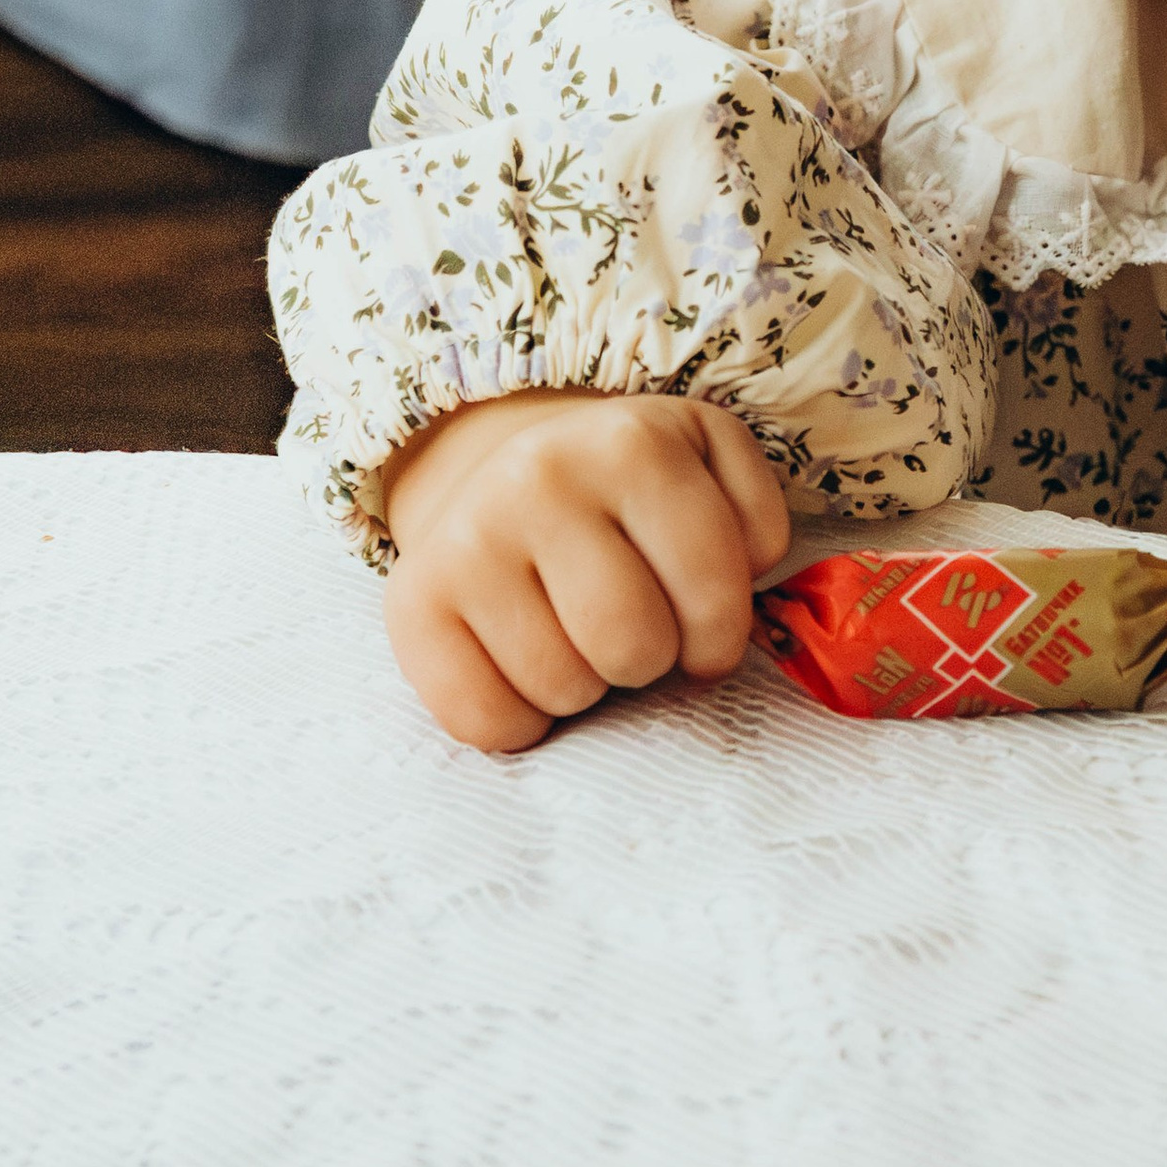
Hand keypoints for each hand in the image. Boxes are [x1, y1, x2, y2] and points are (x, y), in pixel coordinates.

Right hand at [379, 390, 791, 752]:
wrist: (500, 470)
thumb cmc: (627, 492)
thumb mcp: (709, 466)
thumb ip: (754, 518)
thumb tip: (751, 577)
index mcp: (634, 445)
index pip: (712, 590)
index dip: (720, 635)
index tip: (704, 633)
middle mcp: (541, 479)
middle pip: (633, 645)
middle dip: (651, 660)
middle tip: (635, 633)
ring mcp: (469, 538)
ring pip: (565, 688)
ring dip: (586, 687)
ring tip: (577, 637)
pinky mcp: (412, 601)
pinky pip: (486, 721)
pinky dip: (519, 722)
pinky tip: (525, 667)